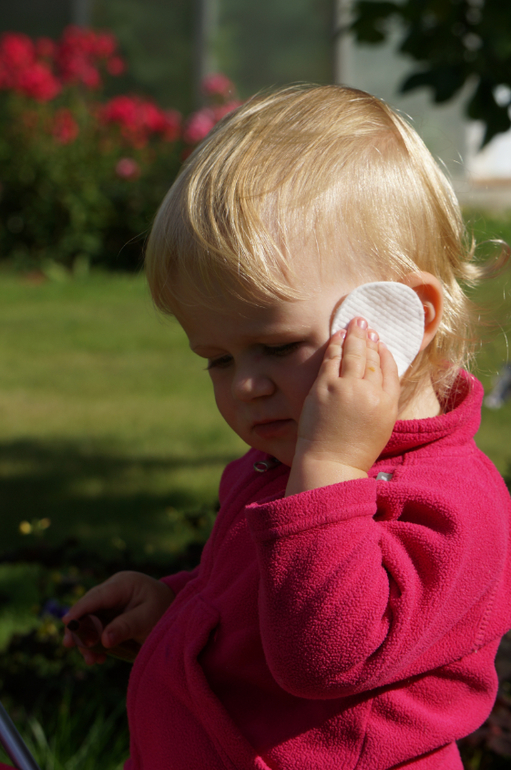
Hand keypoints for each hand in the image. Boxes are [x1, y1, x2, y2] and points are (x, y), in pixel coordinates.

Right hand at [62, 571, 174, 664]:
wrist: (175, 610)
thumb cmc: (164, 610)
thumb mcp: (148, 618)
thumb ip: (127, 626)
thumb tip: (103, 639)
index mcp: (123, 584)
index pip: (96, 596)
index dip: (80, 609)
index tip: (67, 622)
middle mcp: (113, 589)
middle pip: (88, 608)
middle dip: (79, 628)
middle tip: (70, 646)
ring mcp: (111, 601)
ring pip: (90, 619)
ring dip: (87, 640)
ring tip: (91, 660)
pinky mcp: (111, 613)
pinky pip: (97, 627)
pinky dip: (96, 642)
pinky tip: (99, 657)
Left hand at [286, 317, 399, 494]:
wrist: (331, 463)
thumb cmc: (354, 450)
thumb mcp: (381, 426)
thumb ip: (382, 401)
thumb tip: (377, 379)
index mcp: (388, 404)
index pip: (390, 370)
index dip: (384, 353)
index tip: (380, 344)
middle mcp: (370, 393)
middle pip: (372, 357)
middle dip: (368, 337)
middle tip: (365, 323)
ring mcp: (346, 388)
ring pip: (353, 354)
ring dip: (353, 335)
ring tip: (353, 323)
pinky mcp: (325, 387)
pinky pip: (332, 359)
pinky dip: (336, 345)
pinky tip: (337, 336)